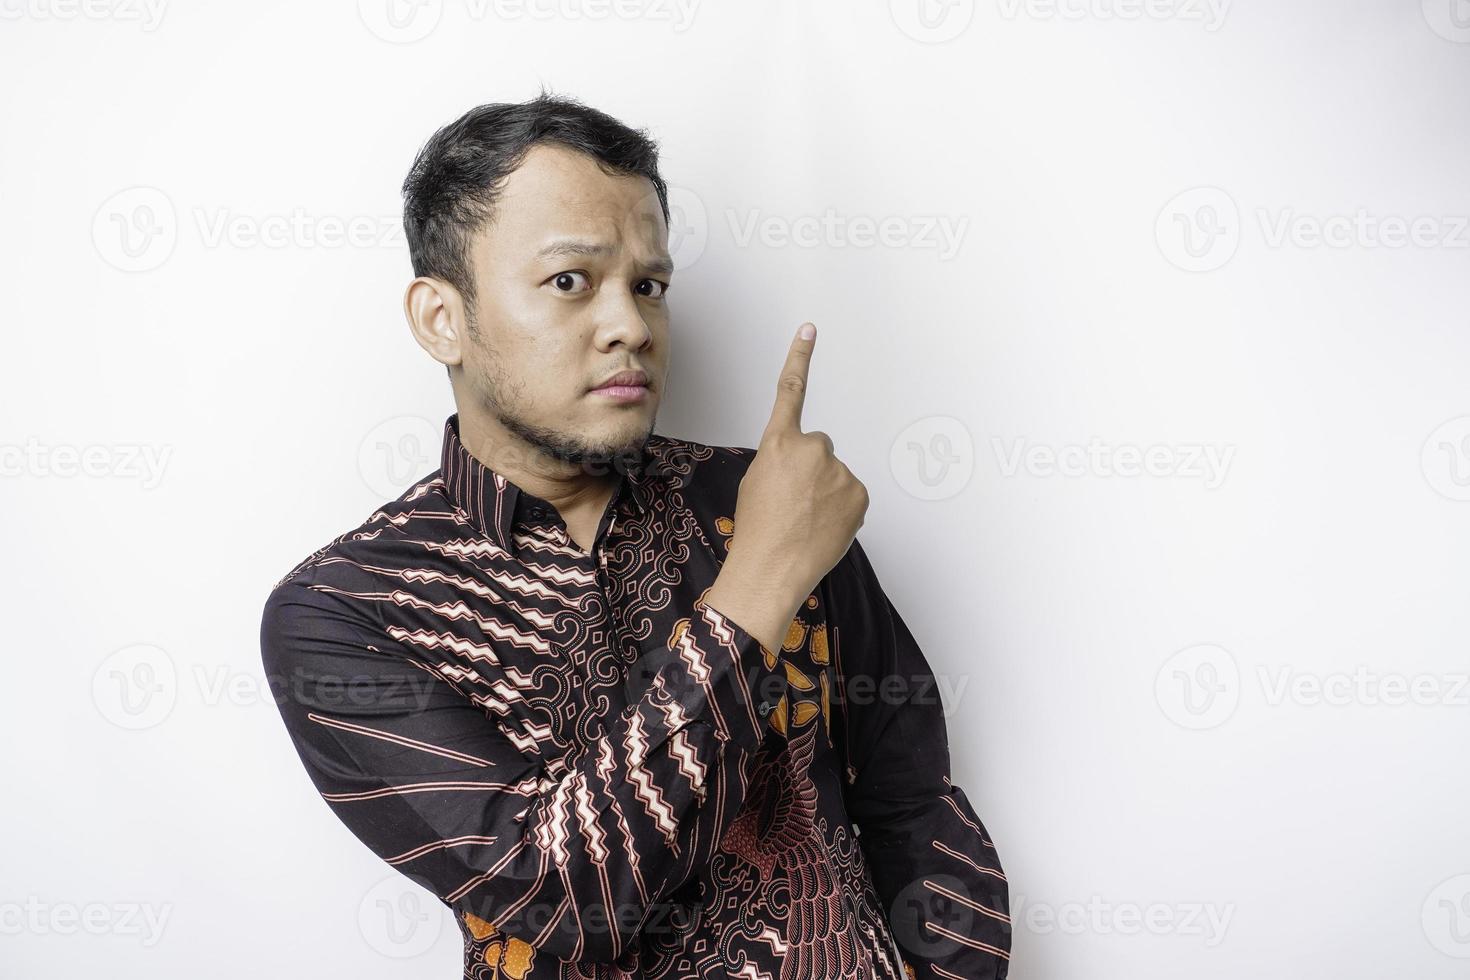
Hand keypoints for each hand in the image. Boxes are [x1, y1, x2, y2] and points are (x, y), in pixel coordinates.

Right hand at [705, 323, 868, 652]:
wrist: (771, 570)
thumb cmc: (757, 531)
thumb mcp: (756, 483)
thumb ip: (781, 460)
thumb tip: (804, 466)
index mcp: (779, 443)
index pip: (790, 391)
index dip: (799, 357)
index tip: (810, 329)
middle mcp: (813, 448)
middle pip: (818, 449)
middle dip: (811, 470)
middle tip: (793, 502)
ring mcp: (839, 471)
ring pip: (835, 475)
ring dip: (826, 493)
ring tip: (806, 520)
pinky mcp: (859, 493)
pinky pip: (851, 495)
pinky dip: (841, 510)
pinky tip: (823, 528)